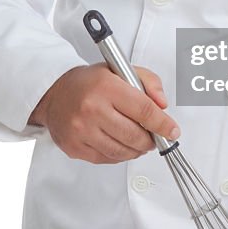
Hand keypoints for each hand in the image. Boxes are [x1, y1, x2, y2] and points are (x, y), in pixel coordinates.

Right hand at [29, 63, 179, 164]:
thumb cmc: (90, 82)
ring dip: (137, 149)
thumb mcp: (121, 69)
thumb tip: (162, 105)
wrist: (54, 93)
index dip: (163, 124)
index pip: (144, 110)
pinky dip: (120, 155)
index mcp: (106, 87)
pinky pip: (107, 159)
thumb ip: (148, 82)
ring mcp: (81, 131)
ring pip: (122, 151)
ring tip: (139, 141)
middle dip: (151, 139)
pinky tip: (121, 143)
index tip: (172, 131)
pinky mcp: (75, 147)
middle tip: (154, 136)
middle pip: (135, 135)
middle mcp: (92, 109)